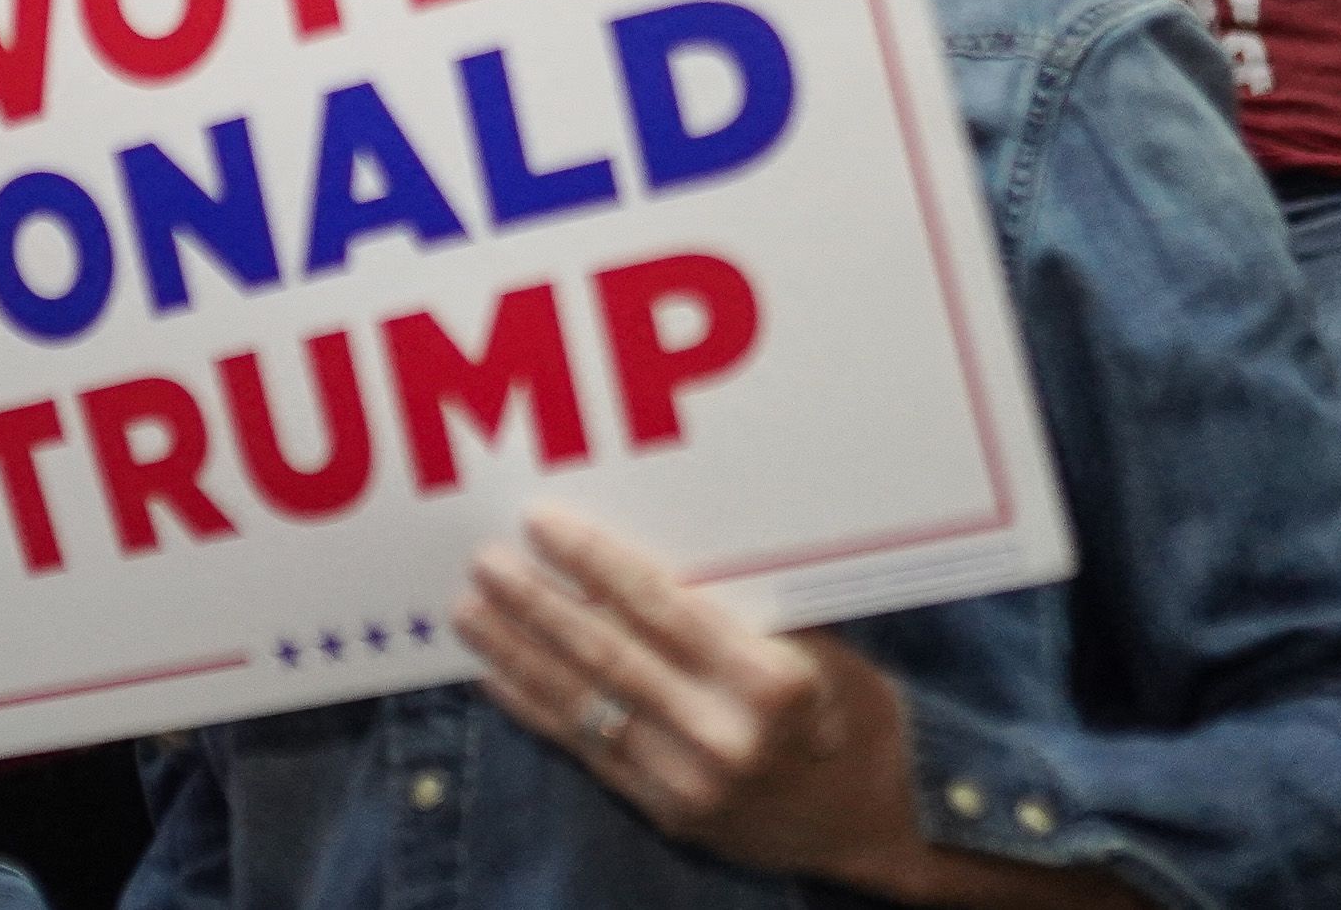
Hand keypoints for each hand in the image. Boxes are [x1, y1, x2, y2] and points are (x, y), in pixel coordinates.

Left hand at [457, 501, 929, 892]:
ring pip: (585, 705)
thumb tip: (654, 533)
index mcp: (771, 679)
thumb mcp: (815, 644)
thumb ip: (739, 603)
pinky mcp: (668, 814)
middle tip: (484, 560)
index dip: (593, 563)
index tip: (540, 523)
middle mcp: (727, 734)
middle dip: (536, 604)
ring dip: (517, 653)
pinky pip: (587, 751)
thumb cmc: (843, 706)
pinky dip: (536, 710)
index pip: (661, 607)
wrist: (872, 817)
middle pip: (608, 655)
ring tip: (469, 610)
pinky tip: (494, 676)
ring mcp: (693, 782)